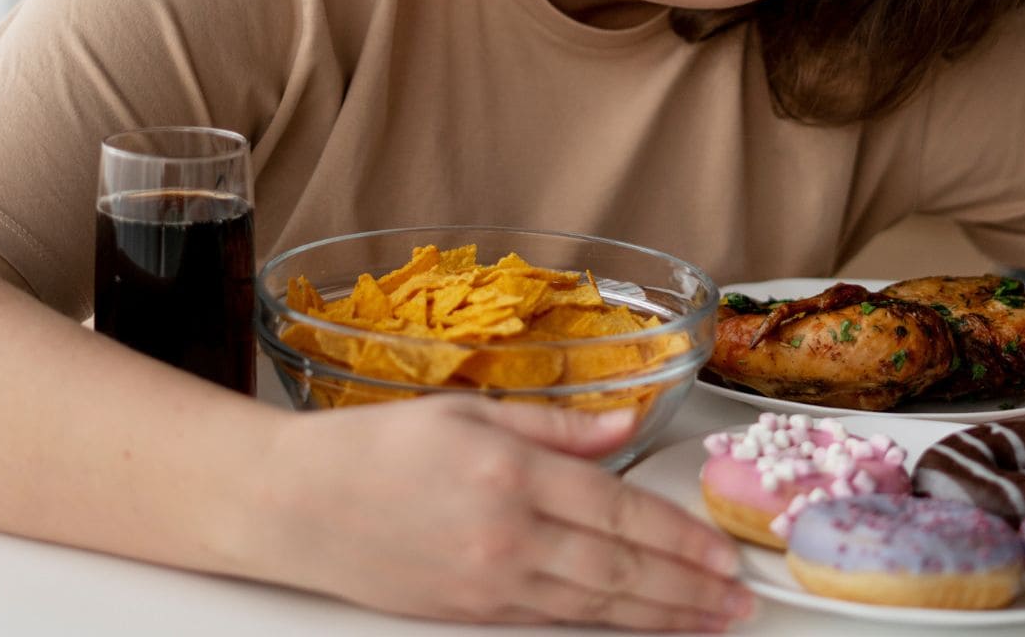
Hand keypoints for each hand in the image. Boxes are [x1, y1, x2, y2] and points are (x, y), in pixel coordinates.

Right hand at [241, 395, 752, 629]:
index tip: (722, 552)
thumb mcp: (470, 409)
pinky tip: (633, 628)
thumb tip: (630, 423)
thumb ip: (560, 424)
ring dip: (658, 618)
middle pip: (619, 570)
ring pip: (592, 607)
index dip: (680, 538)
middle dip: (687, 589)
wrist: (288, 504)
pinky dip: (601, 627)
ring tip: (705, 622)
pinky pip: (549, 623)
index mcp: (509, 471)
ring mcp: (485, 583)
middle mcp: (503, 534)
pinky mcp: (465, 613)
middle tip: (736, 602)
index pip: (620, 511)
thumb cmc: (370, 448)